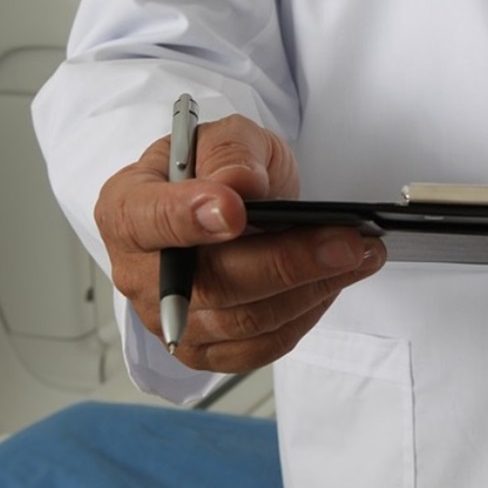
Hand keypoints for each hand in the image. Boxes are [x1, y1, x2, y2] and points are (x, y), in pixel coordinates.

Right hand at [95, 114, 385, 372]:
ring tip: (361, 254)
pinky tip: (336, 281)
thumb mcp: (226, 137)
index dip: (189, 218)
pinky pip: (262, 345)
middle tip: (347, 240)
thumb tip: (238, 184)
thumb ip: (230, 152)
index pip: (148, 220)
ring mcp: (172, 321)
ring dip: (312, 289)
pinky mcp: (208, 350)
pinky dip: (307, 314)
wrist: (229, 204)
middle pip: (209, 283)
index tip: (235, 211)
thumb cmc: (218, 169)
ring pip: (245, 320)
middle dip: (286, 262)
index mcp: (126, 210)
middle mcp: (139, 274)